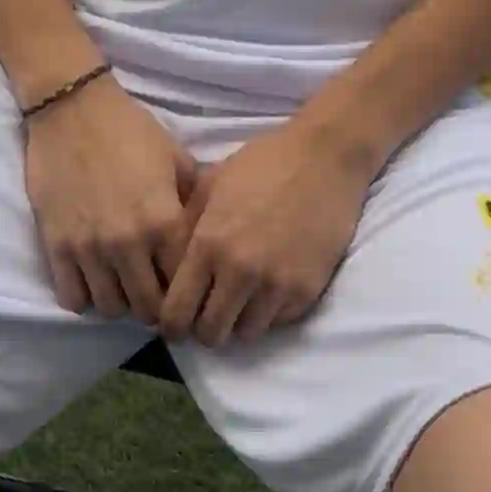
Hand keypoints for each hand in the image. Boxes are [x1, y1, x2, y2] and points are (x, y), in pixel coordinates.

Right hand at [24, 75, 200, 321]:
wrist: (72, 107)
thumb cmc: (129, 128)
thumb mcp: (175, 158)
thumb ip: (193, 200)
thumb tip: (210, 233)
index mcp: (163, 221)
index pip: (183, 283)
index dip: (187, 289)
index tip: (185, 287)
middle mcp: (127, 243)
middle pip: (148, 308)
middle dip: (155, 306)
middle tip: (154, 292)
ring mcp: (89, 248)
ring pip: (111, 308)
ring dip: (121, 302)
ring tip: (123, 284)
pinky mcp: (57, 246)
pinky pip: (72, 298)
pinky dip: (85, 297)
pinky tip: (93, 279)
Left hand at [158, 118, 370, 347]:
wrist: (324, 157)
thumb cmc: (263, 163)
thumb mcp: (212, 184)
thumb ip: (187, 227)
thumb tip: (166, 266)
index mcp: (209, 244)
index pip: (177, 312)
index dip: (172, 324)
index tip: (176, 321)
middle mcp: (240, 272)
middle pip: (211, 334)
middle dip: (205, 328)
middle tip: (209, 312)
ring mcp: (276, 285)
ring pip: (246, 334)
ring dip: (240, 321)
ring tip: (242, 297)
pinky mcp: (306, 291)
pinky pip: (278, 322)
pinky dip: (269, 312)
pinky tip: (269, 284)